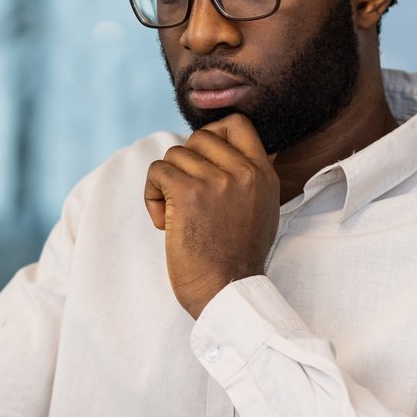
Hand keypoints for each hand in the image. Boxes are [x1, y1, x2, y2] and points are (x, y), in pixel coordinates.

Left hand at [143, 115, 280, 317]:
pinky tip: (163, 222)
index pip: (237, 124)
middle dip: (184, 164)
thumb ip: (246, 180)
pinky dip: (151, 195)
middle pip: (198, 137)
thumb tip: (218, 150)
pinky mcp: (189, 192)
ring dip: (165, 184)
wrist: (226, 293)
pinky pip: (157, 171)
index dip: (211, 134)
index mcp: (264, 174)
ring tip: (175, 217)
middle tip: (185, 198)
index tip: (200, 161)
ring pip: (174, 155)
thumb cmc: (235, 259)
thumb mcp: (259, 211)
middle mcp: (245, 172)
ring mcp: (218, 180)